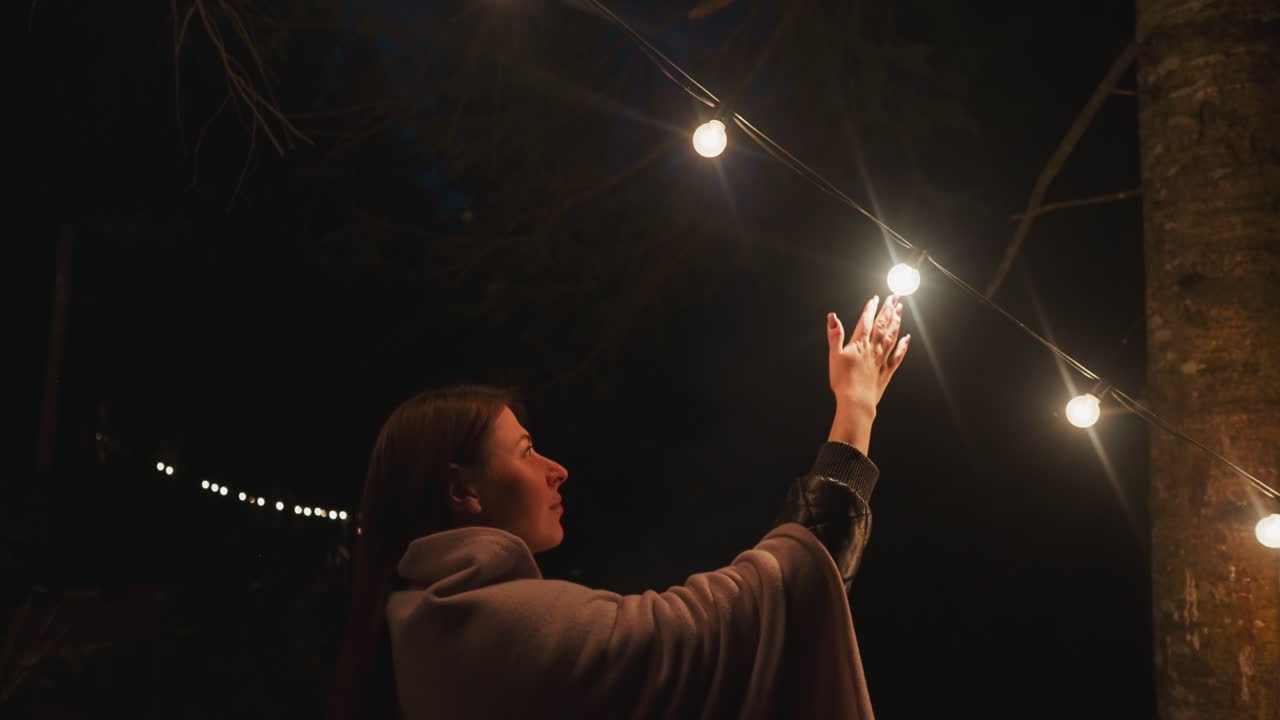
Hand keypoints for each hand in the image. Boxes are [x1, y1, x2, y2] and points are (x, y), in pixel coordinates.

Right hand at [827, 295, 909, 410]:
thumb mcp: (834, 355)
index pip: (866, 321)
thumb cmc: (843, 380)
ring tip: (900, 310)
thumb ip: (835, 335)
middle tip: (895, 296)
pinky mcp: (887, 371)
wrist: (857, 402)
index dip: (870, 308)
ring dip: (897, 322)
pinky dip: (903, 345)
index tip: (876, 298)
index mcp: (859, 343)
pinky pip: (898, 355)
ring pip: (892, 336)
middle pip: (882, 325)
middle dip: (889, 309)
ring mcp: (882, 359)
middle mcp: (873, 348)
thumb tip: (832, 316)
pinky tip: (907, 338)